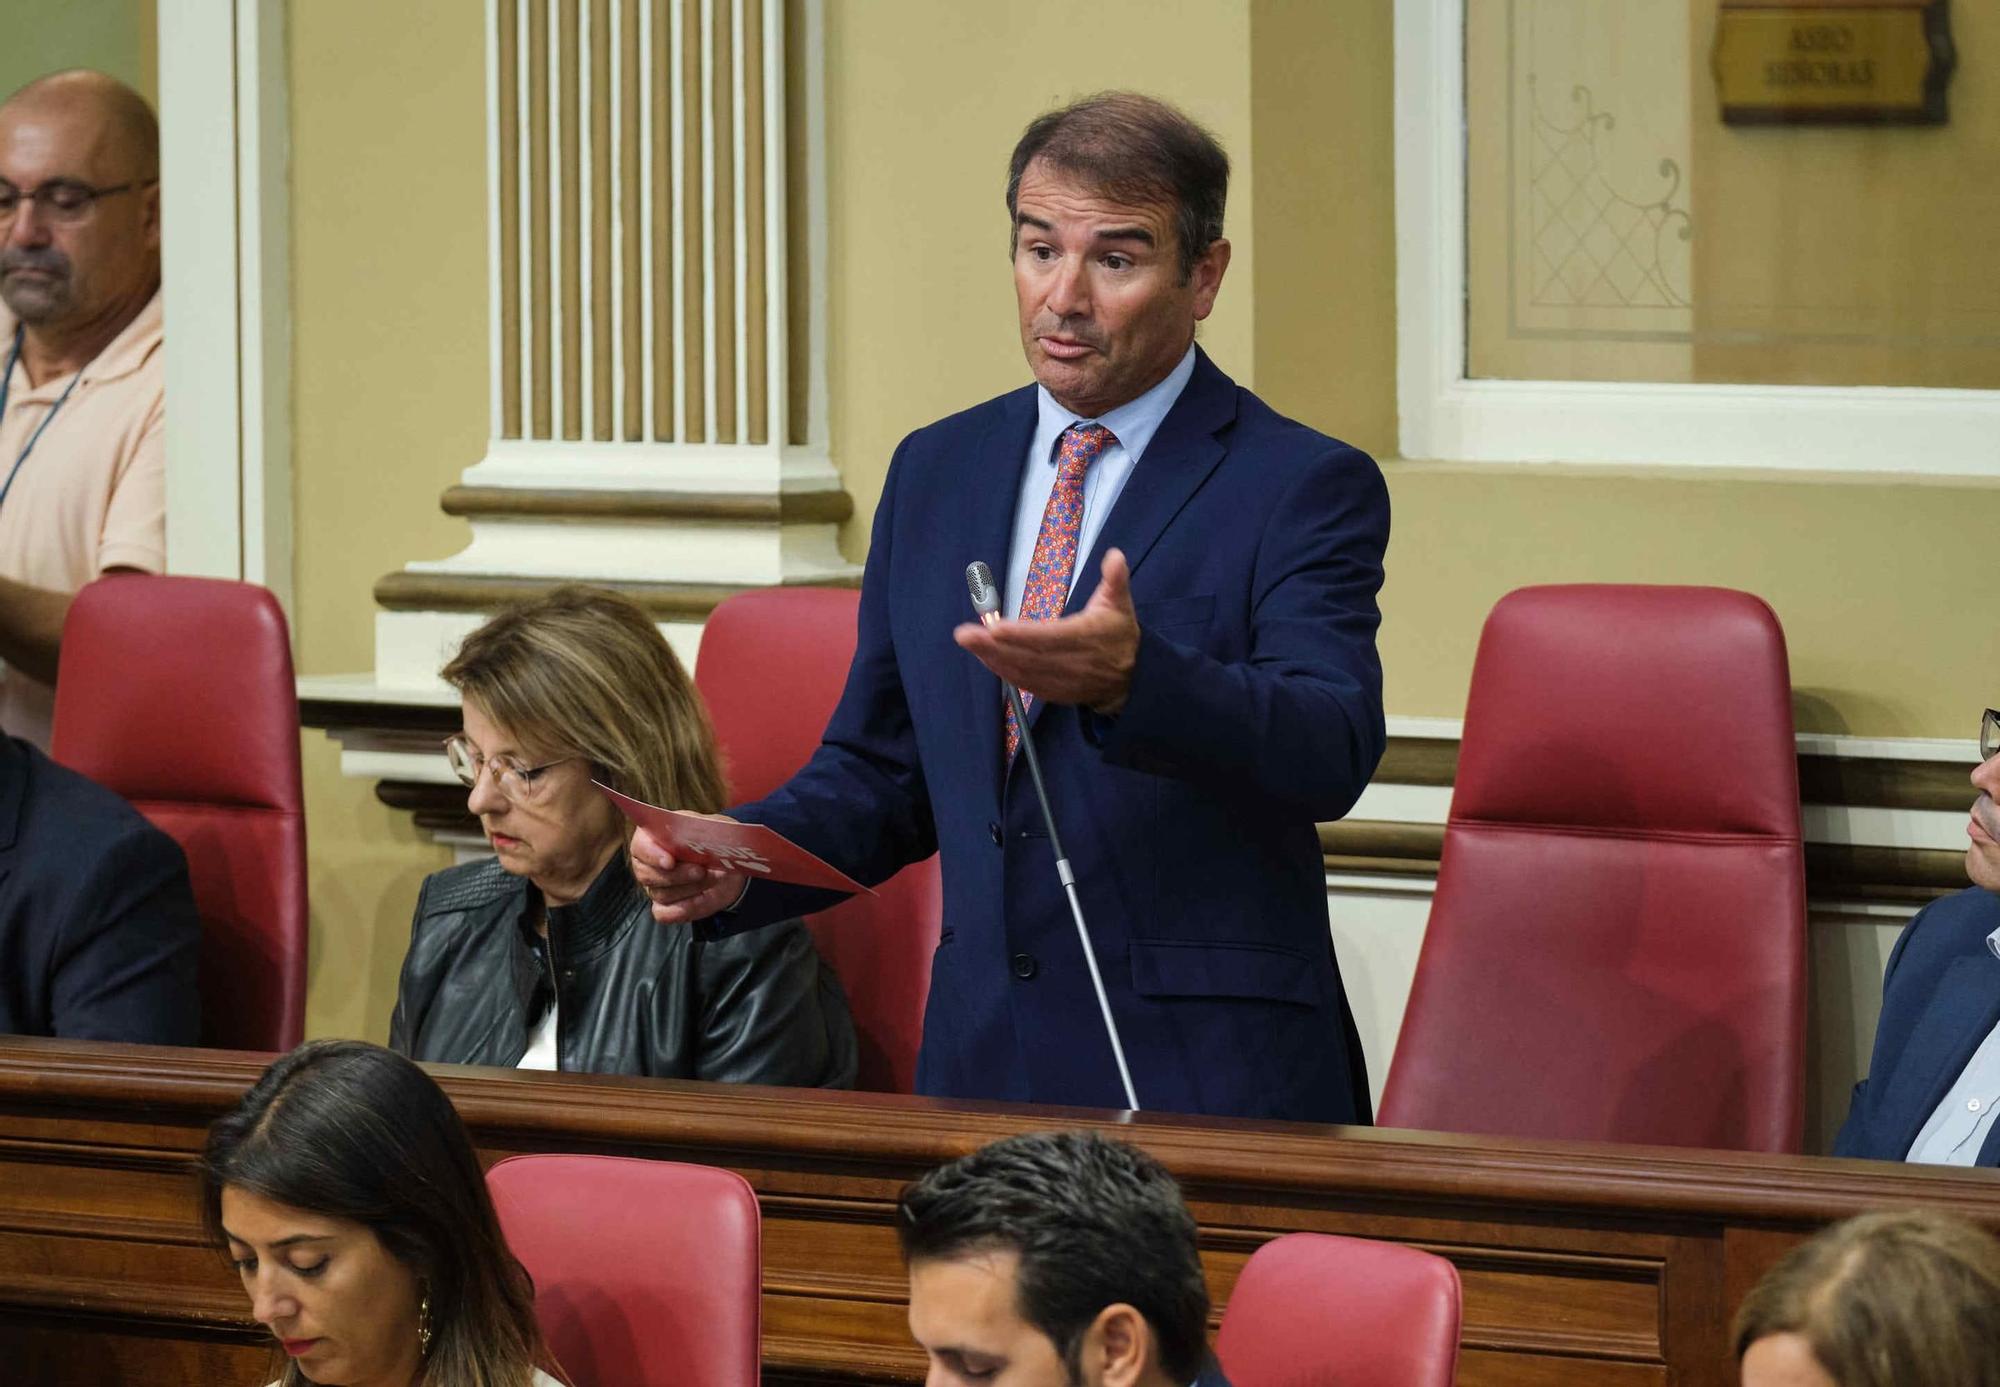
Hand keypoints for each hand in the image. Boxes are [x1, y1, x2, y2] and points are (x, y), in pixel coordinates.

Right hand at [630, 816, 748, 923]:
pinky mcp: (665, 907)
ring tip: (714, 877)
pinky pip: (665, 914)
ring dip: (690, 888)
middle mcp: (647, 863)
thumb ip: (700, 831)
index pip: (641, 847)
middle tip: (701, 870)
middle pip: (647, 874)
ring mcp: (654, 887)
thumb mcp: (711, 828)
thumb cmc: (713, 840)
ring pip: (661, 894)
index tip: (670, 861)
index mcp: (651, 837)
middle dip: (678, 874)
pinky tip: (703, 897)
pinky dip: (686, 908)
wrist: (729, 864)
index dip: (653, 855)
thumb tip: (696, 839)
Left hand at [952, 548, 1140, 713]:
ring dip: (993, 658)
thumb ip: (1116, 580)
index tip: (995, 627)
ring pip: (1023, 672)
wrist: (1131, 679)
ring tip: (969, 642)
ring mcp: (1062, 681)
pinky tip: (986, 658)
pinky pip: (1025, 684)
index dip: (1022, 634)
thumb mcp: (1121, 604)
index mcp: (1086, 637)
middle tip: (964, 634)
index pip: (1050, 637)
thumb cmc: (1119, 635)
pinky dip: (1004, 672)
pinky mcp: (1054, 693)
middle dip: (993, 646)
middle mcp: (1072, 663)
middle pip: (1028, 656)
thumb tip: (1114, 556)